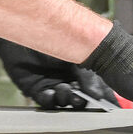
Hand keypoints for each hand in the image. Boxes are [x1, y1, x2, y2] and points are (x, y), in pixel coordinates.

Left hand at [0, 32, 119, 109]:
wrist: (22, 26)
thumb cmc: (49, 31)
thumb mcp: (75, 51)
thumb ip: (87, 74)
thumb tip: (98, 95)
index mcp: (82, 68)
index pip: (97, 88)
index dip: (104, 98)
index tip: (110, 107)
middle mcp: (69, 78)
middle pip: (81, 99)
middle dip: (83, 100)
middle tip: (80, 95)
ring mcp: (53, 83)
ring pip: (64, 102)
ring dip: (66, 99)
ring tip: (64, 89)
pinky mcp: (36, 88)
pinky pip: (46, 101)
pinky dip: (50, 100)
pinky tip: (50, 92)